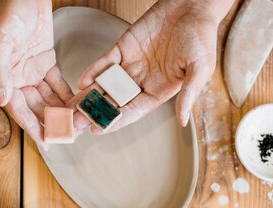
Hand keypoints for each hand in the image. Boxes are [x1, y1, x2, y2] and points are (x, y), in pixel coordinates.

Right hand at [0, 0, 74, 148]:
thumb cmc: (8, 11)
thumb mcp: (0, 41)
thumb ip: (1, 72)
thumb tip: (3, 100)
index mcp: (4, 76)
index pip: (18, 109)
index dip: (32, 127)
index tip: (45, 142)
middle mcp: (17, 77)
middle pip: (35, 107)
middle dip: (50, 123)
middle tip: (67, 136)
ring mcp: (32, 70)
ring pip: (47, 98)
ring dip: (60, 112)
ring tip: (75, 124)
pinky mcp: (45, 61)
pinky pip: (57, 84)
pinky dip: (66, 95)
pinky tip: (76, 105)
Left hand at [78, 0, 231, 131]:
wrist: (193, 7)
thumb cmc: (201, 38)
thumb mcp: (200, 69)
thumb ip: (189, 95)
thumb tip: (183, 121)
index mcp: (158, 92)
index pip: (132, 111)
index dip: (115, 121)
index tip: (98, 129)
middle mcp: (142, 82)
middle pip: (114, 102)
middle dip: (95, 112)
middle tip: (76, 122)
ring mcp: (131, 65)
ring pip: (106, 85)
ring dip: (89, 96)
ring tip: (71, 107)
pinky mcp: (124, 48)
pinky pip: (105, 63)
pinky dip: (94, 71)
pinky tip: (82, 81)